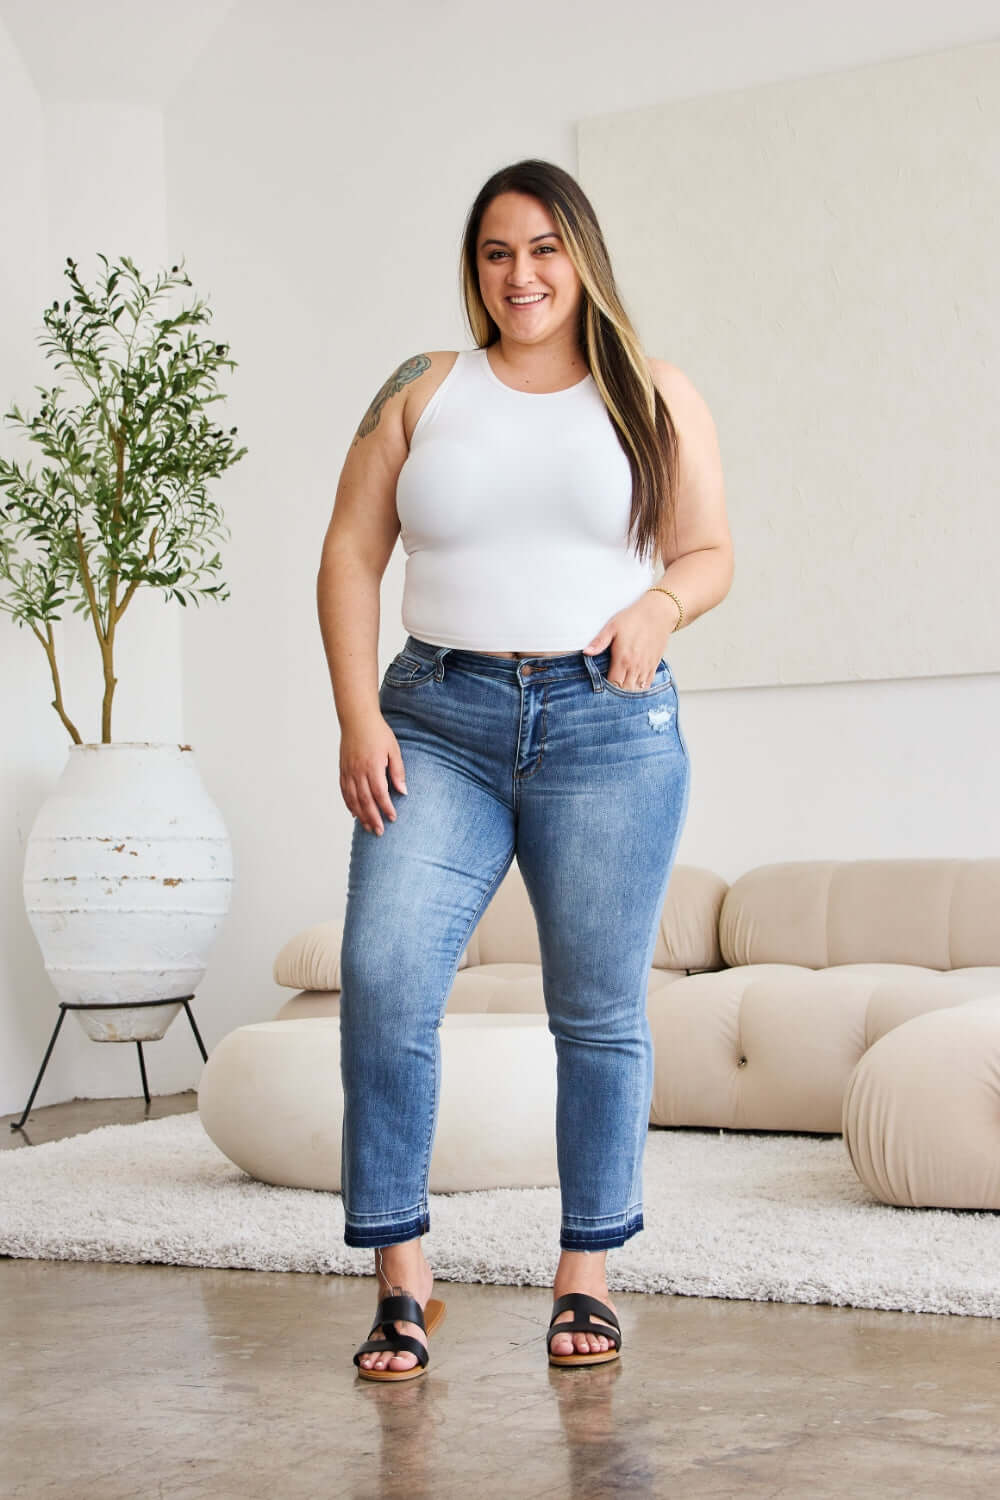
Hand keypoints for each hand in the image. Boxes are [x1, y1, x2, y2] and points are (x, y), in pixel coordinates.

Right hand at [339, 712, 407, 835]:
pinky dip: (349, 804)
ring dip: (361, 815)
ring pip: (353, 799)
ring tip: (368, 827)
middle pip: (365, 800)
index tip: (393, 818)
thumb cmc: (378, 733)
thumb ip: (398, 771)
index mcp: (372, 766)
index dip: (386, 807)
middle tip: (379, 832)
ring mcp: (348, 772)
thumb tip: (402, 791)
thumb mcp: (394, 749)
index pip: (379, 793)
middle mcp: (358, 771)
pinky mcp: (342, 770)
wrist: (357, 719)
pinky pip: (344, 792)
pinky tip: (355, 814)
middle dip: (372, 818)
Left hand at [581, 593, 675, 689]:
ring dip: (628, 693)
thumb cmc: (634, 618)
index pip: (613, 684)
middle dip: (616, 695)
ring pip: (637, 690)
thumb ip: (599, 642)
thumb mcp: (612, 627)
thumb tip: (586, 652)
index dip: (606, 690)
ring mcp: (646, 667)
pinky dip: (640, 689)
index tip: (600, 689)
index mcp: (623, 659)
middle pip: (625, 691)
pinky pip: (648, 684)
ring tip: (619, 692)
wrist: (658, 613)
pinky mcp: (654, 665)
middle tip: (608, 693)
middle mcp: (636, 666)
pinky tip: (633, 687)